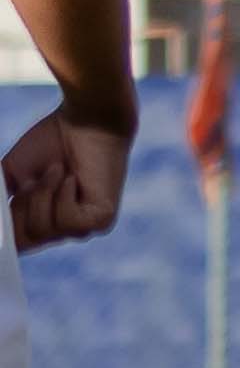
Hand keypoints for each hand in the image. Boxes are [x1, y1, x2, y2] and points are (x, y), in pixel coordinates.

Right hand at [4, 110, 131, 251]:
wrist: (86, 122)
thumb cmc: (51, 143)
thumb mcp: (12, 175)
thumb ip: (0, 199)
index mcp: (41, 221)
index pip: (17, 245)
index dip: (4, 237)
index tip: (9, 212)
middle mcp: (62, 230)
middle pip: (24, 239)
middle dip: (21, 206)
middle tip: (31, 180)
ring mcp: (83, 228)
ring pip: (44, 230)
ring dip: (42, 195)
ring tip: (56, 171)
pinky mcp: (101, 220)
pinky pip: (68, 221)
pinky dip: (62, 195)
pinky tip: (73, 178)